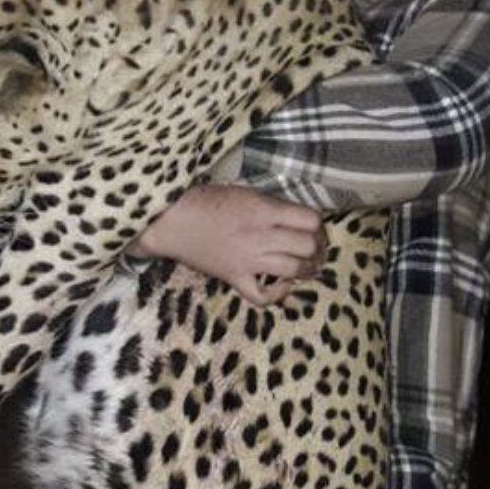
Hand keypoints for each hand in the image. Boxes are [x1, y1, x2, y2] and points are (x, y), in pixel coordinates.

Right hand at [127, 184, 326, 305]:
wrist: (171, 220)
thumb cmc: (205, 200)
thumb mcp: (244, 192)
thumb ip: (271, 205)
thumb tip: (295, 216)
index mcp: (264, 210)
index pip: (310, 219)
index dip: (318, 224)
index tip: (314, 227)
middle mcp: (261, 235)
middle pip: (308, 246)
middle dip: (318, 248)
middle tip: (316, 249)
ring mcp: (248, 259)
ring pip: (294, 270)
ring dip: (307, 270)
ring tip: (308, 268)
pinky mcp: (234, 278)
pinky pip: (262, 296)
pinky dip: (277, 295)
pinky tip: (281, 286)